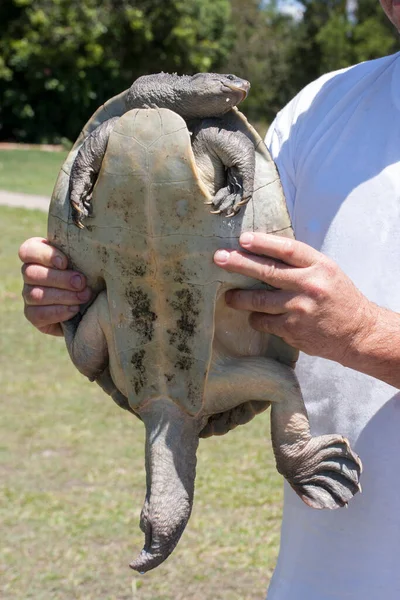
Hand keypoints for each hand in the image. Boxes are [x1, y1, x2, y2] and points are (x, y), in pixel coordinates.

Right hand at [19, 237, 91, 335]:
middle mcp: (29, 274)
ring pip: (36, 294)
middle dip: (60, 279)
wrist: (90, 306)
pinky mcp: (32, 314)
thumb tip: (91, 252)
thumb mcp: (86, 264)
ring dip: (63, 296)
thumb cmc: (89, 277)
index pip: (28, 250)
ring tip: (83, 297)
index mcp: (39, 256)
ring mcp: (28, 295)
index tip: (65, 263)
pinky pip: (39, 314)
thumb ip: (82, 256)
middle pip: (31, 273)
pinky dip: (59, 311)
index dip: (44, 256)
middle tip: (81, 283)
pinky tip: (75, 309)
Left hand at [214, 232, 377, 364]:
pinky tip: (255, 317)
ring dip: (239, 298)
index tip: (243, 239)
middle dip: (238, 263)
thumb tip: (262, 252)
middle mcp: (309, 285)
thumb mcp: (326, 271)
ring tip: (229, 297)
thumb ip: (301, 263)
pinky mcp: (292, 330)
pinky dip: (256, 319)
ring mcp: (299, 309)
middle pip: (267, 271)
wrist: (358, 333)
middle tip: (219, 258)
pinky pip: (264, 321)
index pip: (287, 249)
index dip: (263, 242)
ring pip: (259, 301)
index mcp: (319, 266)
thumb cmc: (338, 298)